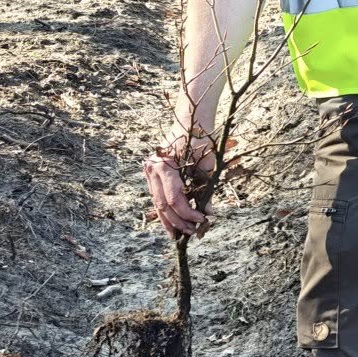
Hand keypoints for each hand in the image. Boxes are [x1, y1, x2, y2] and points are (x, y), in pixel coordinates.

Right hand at [142, 117, 213, 236]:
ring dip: (168, 220)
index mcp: (164, 167)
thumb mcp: (207, 166)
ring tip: (177, 235)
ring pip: (157, 203)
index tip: (202, 220)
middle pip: (162, 205)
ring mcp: (149, 171)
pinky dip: (165, 210)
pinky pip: (157, 196)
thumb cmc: (201, 140)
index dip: (188, 213)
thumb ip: (205, 190)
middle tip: (191, 234)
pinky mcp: (152, 173)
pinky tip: (171, 222)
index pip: (174, 199)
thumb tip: (208, 213)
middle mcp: (152, 169)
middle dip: (177, 222)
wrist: (189, 121)